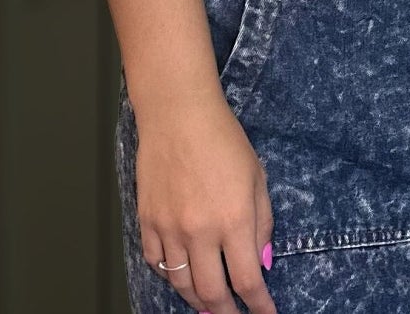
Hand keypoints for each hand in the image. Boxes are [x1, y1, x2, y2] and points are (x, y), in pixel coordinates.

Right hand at [135, 85, 277, 313]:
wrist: (180, 115)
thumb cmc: (224, 140)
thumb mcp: (257, 177)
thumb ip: (262, 223)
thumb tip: (262, 262)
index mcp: (234, 219)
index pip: (246, 280)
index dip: (257, 304)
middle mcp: (200, 231)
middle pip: (211, 293)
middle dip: (225, 312)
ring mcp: (170, 229)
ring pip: (180, 284)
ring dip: (196, 300)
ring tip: (208, 305)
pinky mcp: (147, 222)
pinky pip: (157, 263)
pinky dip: (170, 275)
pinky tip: (181, 275)